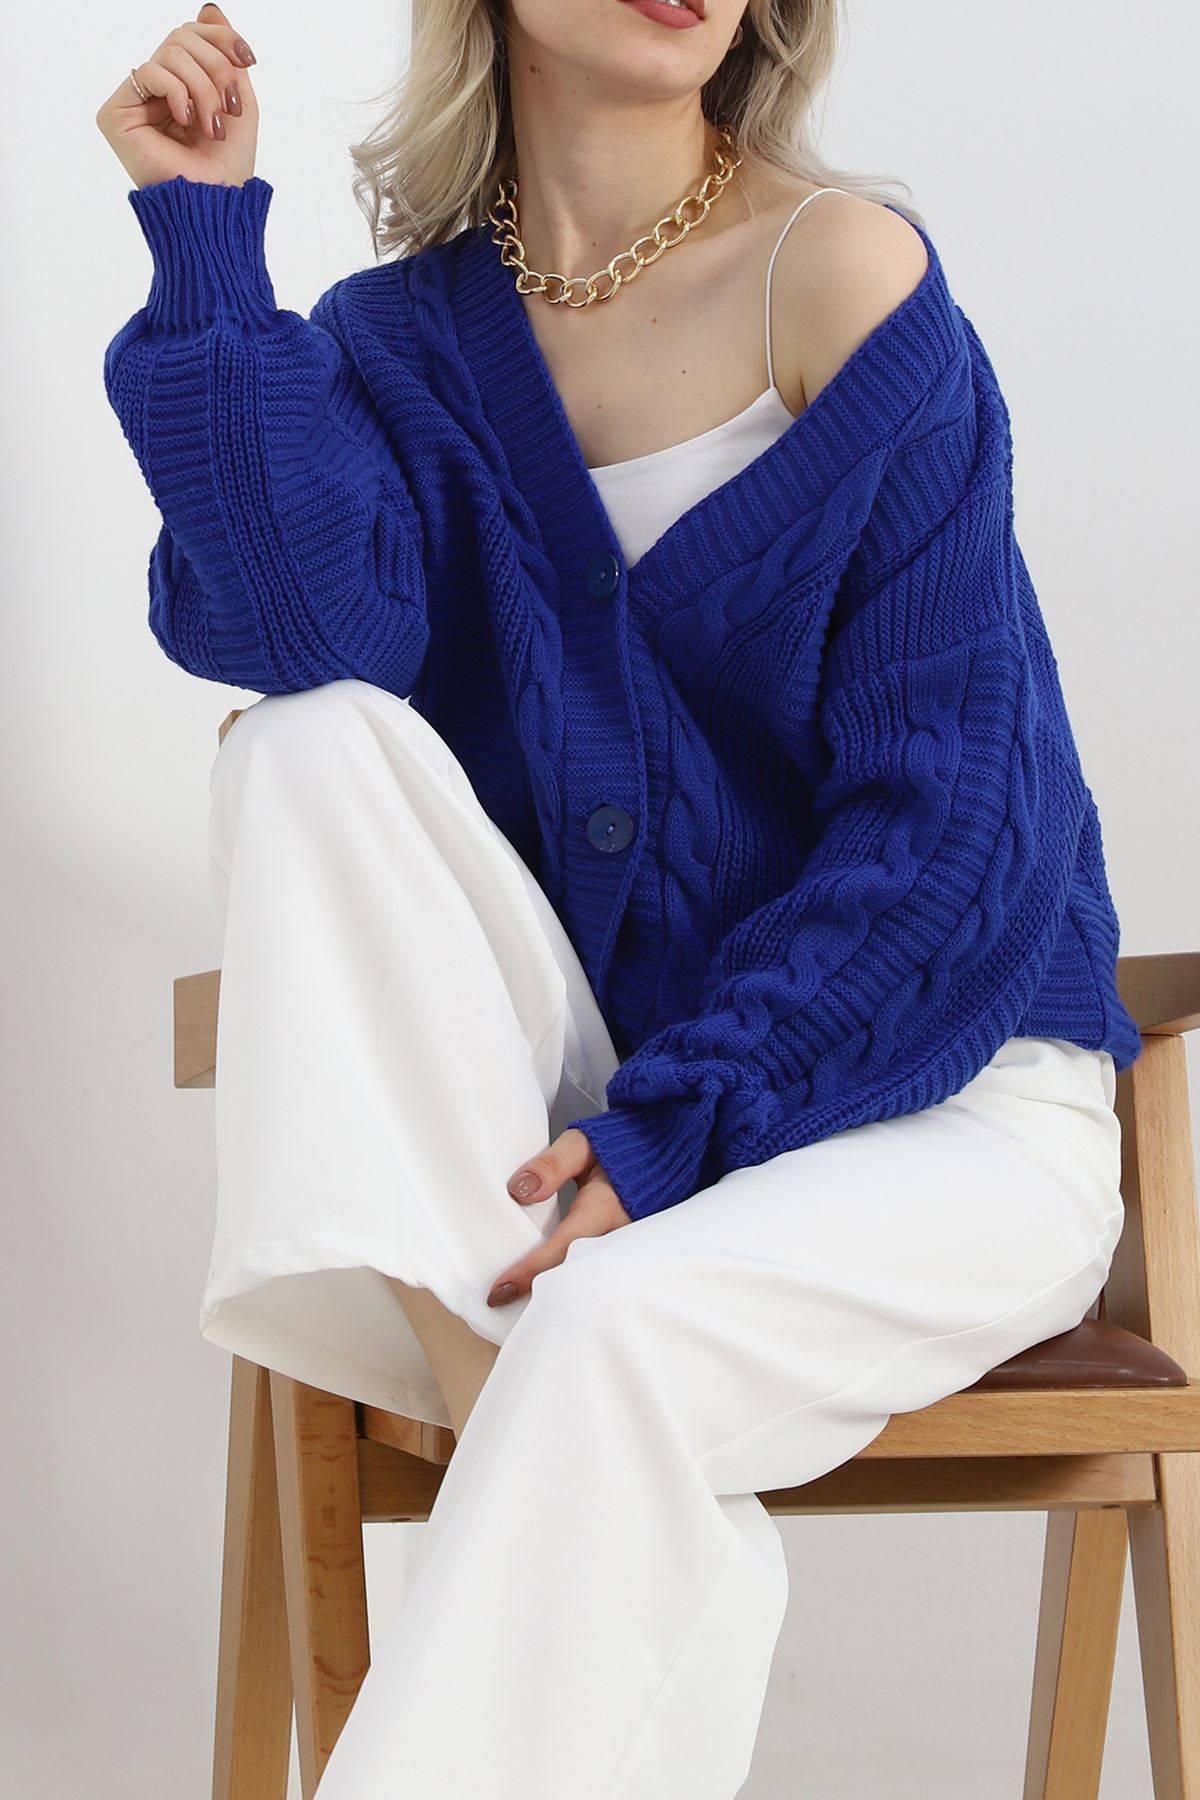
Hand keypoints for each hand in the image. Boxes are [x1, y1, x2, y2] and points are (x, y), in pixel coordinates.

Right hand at [95, 5, 258, 191]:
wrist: (214, 206)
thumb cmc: (227, 167)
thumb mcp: (239, 102)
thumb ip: (227, 56)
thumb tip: (209, 8)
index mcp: (182, 87)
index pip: (193, 37)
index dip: (222, 38)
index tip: (249, 58)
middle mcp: (155, 91)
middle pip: (182, 38)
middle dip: (216, 68)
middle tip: (229, 108)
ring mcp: (134, 101)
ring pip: (170, 53)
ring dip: (203, 88)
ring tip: (211, 126)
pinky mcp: (116, 113)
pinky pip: (150, 71)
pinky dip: (177, 92)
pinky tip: (185, 121)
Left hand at [487, 1129, 631, 1306]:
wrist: (664, 1155)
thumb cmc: (618, 1147)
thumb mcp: (582, 1144)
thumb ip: (552, 1164)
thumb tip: (518, 1190)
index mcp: (604, 1208)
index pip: (563, 1248)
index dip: (530, 1272)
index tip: (499, 1291)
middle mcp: (620, 1237)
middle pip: (577, 1276)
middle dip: (540, 1294)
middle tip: (502, 1303)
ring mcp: (629, 1251)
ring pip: (590, 1282)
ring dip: (558, 1294)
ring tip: (519, 1306)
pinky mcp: (630, 1256)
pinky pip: (600, 1277)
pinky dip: (575, 1285)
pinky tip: (552, 1293)